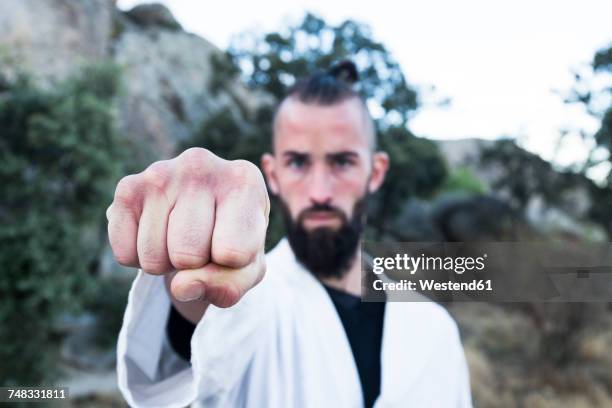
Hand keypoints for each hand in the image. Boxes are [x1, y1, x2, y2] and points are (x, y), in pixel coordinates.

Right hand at [106, 148, 268, 307]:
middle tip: (203, 242)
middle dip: (194, 266)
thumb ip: (227, 286)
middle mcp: (201, 165)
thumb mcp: (247, 269)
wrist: (203, 213)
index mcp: (244, 181)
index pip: (233, 253)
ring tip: (181, 237)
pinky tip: (157, 233)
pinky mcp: (128, 189)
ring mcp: (160, 172)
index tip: (235, 244)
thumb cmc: (234, 241)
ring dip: (166, 264)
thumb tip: (181, 287)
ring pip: (153, 258)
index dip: (230, 266)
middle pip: (188, 256)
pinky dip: (138, 259)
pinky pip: (125, 254)